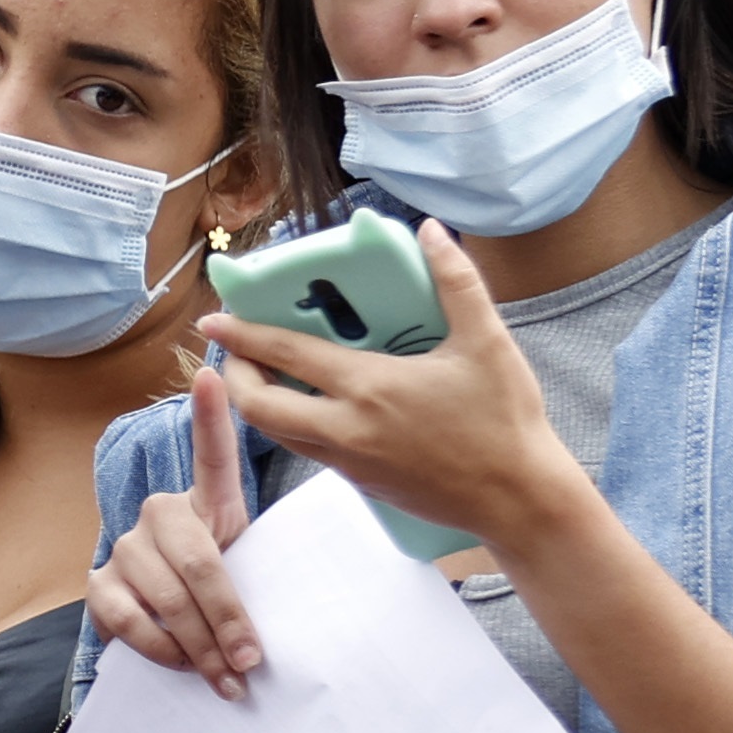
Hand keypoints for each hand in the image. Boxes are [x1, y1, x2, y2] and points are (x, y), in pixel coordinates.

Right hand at [85, 363, 263, 698]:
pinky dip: (160, 650)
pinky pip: (128, 618)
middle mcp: (160, 513)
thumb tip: (271, 635)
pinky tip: (180, 665)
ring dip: (200, 646)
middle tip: (249, 661)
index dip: (211, 414)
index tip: (212, 374)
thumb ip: (256, 583)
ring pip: (167, 596)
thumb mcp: (247, 574)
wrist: (170, 625)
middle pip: (199, 562)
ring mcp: (126, 546)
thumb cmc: (221, 595)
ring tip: (226, 680)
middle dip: (228, 618)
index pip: (212, 455)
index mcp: (207, 502)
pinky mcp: (99, 582)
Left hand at [197, 223, 587, 558]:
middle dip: (234, 377)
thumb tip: (431, 232)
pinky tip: (312, 404)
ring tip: (263, 374)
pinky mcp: (362, 484)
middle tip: (234, 353)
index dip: (242, 335)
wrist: (519, 500)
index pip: (285, 356)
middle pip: (259, 408)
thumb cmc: (506, 421)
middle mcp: (347, 429)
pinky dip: (293, 424)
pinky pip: (309, 451)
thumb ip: (456, 280)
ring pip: (279, 434)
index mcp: (369, 388)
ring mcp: (351, 463)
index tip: (213, 319)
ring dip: (260, 404)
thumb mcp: (487, 342)